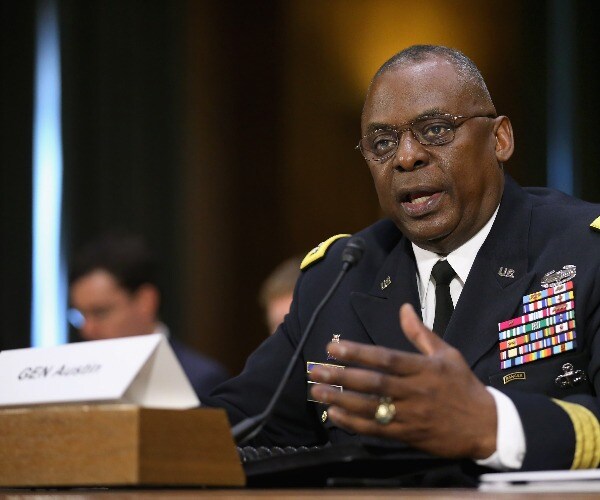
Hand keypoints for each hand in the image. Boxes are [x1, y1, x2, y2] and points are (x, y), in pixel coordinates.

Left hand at [309, 303, 496, 458]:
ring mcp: (412, 415)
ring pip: (372, 407)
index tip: (333, 347)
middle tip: (315, 370)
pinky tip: (334, 415)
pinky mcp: (409, 435)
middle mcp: (416, 391)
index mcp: (424, 368)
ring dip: (341, 399)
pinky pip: (377, 429)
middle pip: (373, 382)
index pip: (385, 358)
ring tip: (317, 391)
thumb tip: (403, 308)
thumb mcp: (447, 354)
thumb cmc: (463, 386)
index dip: (357, 352)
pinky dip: (354, 423)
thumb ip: (421, 333)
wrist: (487, 426)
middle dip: (342, 376)